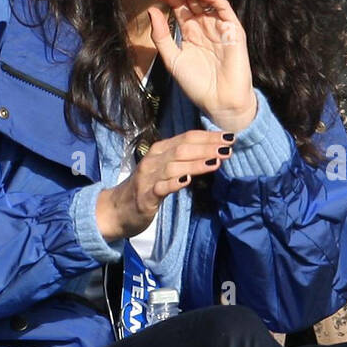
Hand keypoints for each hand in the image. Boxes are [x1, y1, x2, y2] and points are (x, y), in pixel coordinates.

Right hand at [96, 129, 233, 239]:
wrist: (117, 210)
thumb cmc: (146, 188)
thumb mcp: (165, 170)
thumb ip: (184, 160)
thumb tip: (213, 152)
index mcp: (160, 151)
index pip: (187, 138)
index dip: (209, 136)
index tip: (230, 137)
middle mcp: (154, 160)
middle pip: (183, 149)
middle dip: (207, 147)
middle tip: (228, 148)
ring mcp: (148, 178)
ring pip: (174, 166)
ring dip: (196, 163)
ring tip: (216, 162)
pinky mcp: (145, 196)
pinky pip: (161, 187)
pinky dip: (174, 183)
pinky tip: (188, 180)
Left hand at [147, 0, 257, 131]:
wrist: (219, 102)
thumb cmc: (197, 85)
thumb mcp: (172, 59)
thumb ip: (161, 36)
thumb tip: (151, 10)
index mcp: (191, 32)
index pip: (179, 7)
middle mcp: (206, 26)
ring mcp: (220, 26)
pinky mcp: (233, 29)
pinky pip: (223, 7)